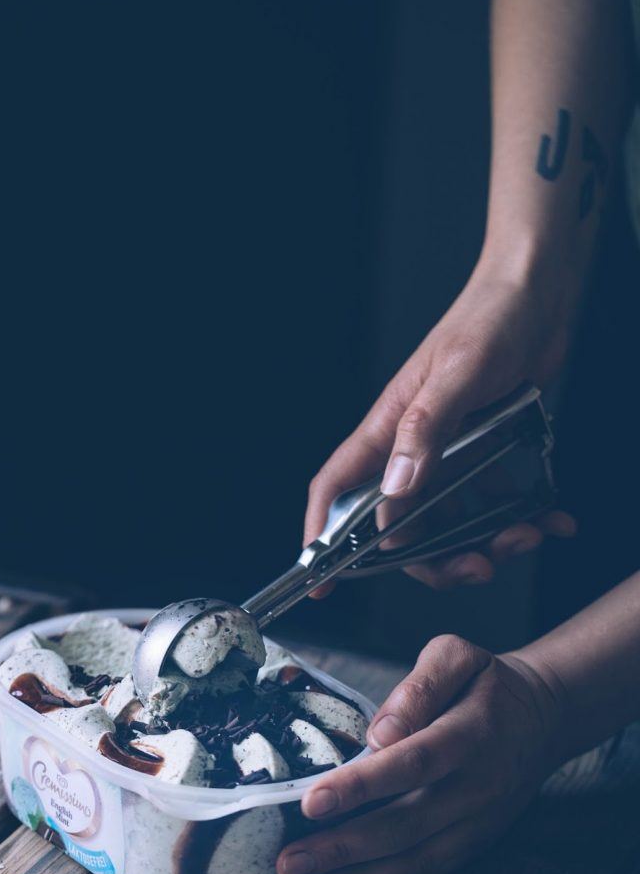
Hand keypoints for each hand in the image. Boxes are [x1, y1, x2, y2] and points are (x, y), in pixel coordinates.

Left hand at [277, 633, 568, 873]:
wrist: (543, 717)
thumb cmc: (487, 684)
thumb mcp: (458, 656)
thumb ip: (420, 686)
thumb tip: (381, 733)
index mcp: (472, 733)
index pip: (413, 763)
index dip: (362, 786)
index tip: (313, 801)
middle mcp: (477, 786)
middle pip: (407, 824)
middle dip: (343, 846)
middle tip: (288, 859)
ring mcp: (478, 822)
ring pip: (414, 860)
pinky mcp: (474, 843)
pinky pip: (425, 871)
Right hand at [305, 258, 575, 590]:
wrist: (539, 292)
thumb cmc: (490, 317)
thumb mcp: (459, 373)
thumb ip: (425, 431)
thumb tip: (394, 492)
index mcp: (387, 428)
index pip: (336, 490)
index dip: (322, 536)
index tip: (322, 582)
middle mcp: (410, 447)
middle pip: (400, 528)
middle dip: (436, 559)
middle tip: (478, 566)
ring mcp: (446, 452)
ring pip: (449, 523)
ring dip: (486, 543)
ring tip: (526, 535)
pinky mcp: (482, 450)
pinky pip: (492, 502)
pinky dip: (521, 518)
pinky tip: (551, 518)